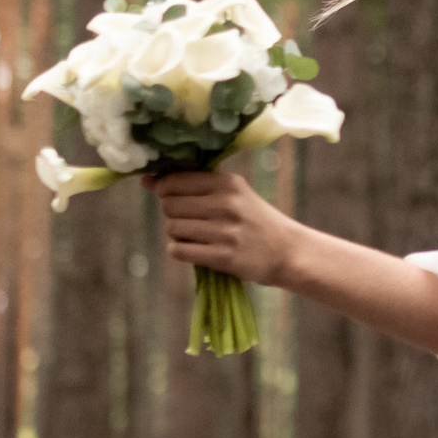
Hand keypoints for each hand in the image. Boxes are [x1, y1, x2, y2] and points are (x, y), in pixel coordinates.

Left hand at [152, 161, 290, 294]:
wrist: (287, 251)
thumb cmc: (254, 220)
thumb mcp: (236, 193)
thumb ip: (196, 185)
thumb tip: (149, 181)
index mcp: (227, 183)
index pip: (175, 180)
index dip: (163, 188)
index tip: (165, 193)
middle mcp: (226, 204)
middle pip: (169, 205)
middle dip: (171, 213)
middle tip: (188, 219)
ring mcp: (225, 232)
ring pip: (172, 228)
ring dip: (175, 234)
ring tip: (193, 235)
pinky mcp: (224, 257)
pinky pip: (179, 250)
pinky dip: (179, 250)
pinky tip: (192, 249)